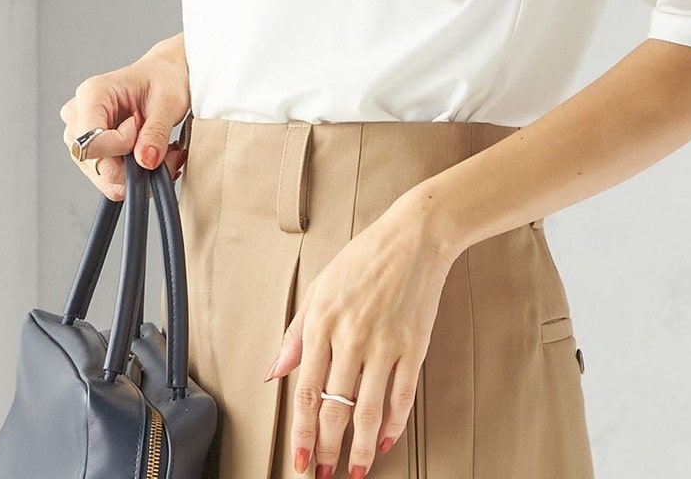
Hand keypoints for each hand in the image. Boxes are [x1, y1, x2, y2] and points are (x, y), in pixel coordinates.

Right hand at [58, 32, 190, 199]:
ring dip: (139, 172)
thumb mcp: (168, 101)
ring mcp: (80, 136)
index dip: (123, 146)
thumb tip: (146, 161)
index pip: (92, 142)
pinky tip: (149, 156)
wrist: (163, 75)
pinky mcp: (90, 151)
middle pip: (98, 165)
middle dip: (136, 166)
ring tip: (160, 150)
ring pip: (105, 177)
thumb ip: (156, 132)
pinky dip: (134, 174)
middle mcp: (78, 116)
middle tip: (165, 150)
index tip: (141, 128)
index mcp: (92, 94)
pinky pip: (109, 178)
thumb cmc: (163, 78)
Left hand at [263, 194, 453, 478]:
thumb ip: (296, 333)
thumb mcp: (319, 287)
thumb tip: (276, 372)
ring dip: (359, 449)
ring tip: (353, 471)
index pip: (307, 392)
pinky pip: (402, 396)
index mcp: (322, 322)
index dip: (302, 433)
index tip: (299, 460)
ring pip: (368, 411)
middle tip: (324, 473)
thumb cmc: (364, 258)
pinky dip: (393, 425)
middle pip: (336, 409)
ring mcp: (384, 343)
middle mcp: (351, 337)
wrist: (414, 236)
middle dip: (327, 449)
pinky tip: (384, 441)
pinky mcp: (413, 346)